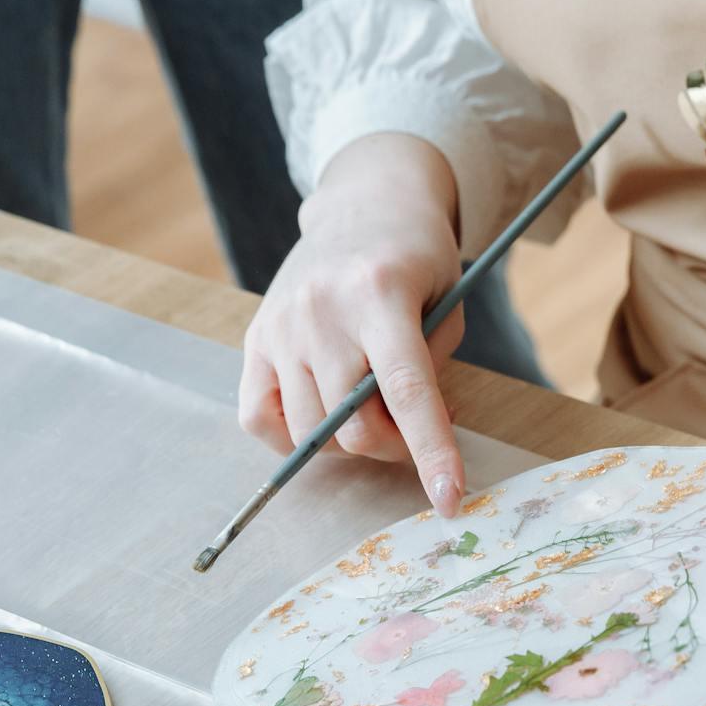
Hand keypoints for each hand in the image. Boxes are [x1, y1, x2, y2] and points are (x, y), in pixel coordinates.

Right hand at [238, 134, 468, 515]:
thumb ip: (431, 370)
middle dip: (393, 446)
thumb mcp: (448, 303)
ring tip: (369, 407)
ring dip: (349, 441)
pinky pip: (258, 418)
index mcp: (381, 293)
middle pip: (354, 425)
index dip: (431, 451)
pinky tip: (321, 419)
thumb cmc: (418, 260)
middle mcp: (322, 309)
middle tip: (410, 427)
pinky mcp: (255, 336)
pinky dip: (292, 439)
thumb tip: (405, 439)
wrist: (365, 204)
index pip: (407, 391)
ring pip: (312, 432)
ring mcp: (281, 324)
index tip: (449, 501)